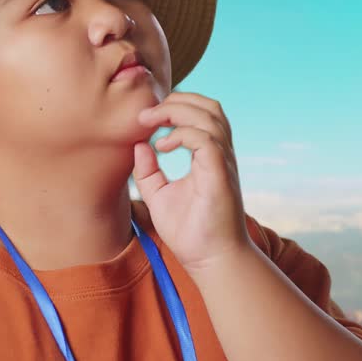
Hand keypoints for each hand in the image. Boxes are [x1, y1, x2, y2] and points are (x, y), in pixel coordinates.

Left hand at [132, 91, 253, 273]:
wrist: (210, 260)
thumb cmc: (190, 232)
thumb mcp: (158, 196)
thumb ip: (148, 171)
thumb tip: (139, 145)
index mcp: (209, 157)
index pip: (201, 114)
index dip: (176, 106)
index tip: (146, 118)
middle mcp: (220, 155)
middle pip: (210, 106)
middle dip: (178, 100)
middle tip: (147, 113)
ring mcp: (223, 163)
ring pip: (210, 116)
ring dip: (178, 111)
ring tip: (152, 121)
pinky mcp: (221, 174)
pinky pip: (207, 139)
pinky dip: (183, 134)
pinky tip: (163, 146)